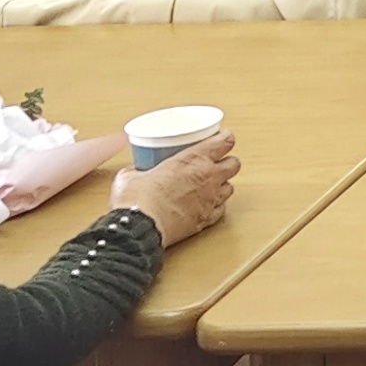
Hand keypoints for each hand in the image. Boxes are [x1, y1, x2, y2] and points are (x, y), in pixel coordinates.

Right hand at [109, 135, 239, 248]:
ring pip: (230, 187)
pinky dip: (216, 206)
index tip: (221, 137)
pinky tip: (206, 205)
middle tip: (215, 162)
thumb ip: (136, 171)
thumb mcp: (131, 176)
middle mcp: (208, 178)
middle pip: (234, 164)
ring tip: (210, 185)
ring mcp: (210, 200)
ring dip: (222, 185)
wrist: (140, 228)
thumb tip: (132, 172)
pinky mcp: (207, 220)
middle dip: (227, 162)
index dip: (225, 138)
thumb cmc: (138, 200)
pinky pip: (221, 210)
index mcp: (193, 159)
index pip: (224, 142)